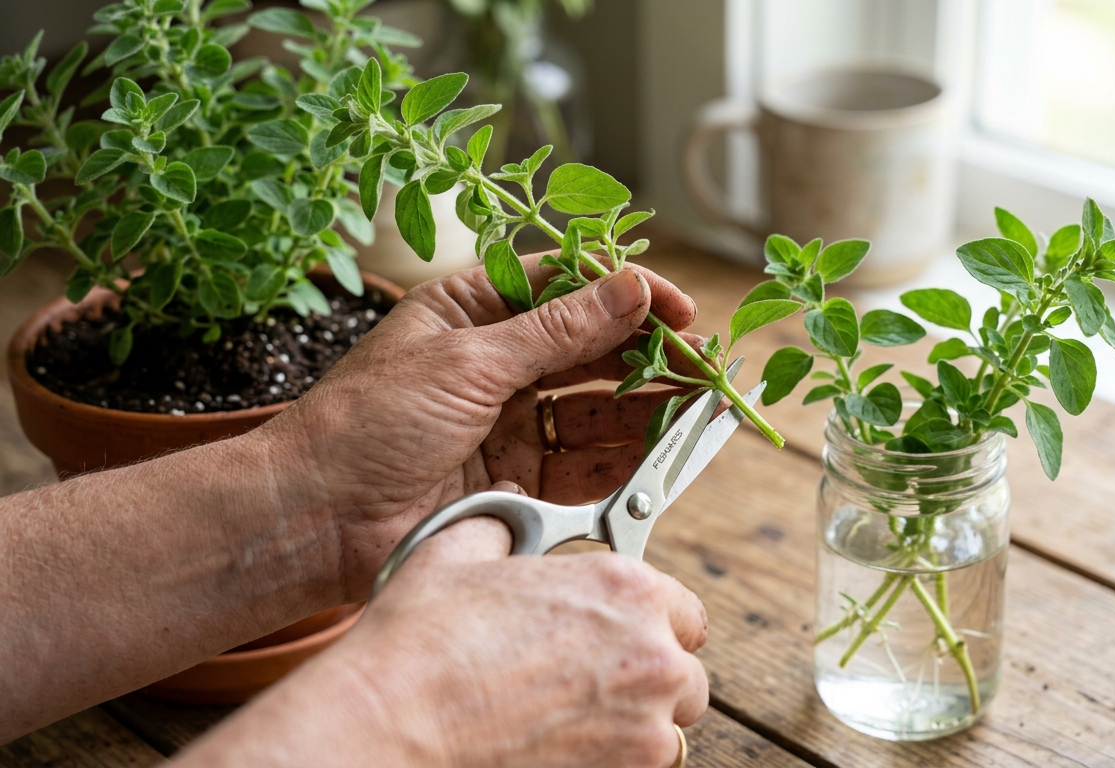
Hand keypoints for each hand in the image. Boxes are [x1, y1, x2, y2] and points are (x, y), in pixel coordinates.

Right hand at [171, 529, 709, 767]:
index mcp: (626, 588)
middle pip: (684, 674)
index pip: (684, 610)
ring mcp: (645, 725)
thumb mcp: (459, 553)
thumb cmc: (423, 642)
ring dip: (634, 726)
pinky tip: (562, 748)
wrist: (395, 725)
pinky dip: (613, 760)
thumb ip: (504, 528)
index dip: (651, 624)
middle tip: (589, 684)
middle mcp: (652, 654)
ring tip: (571, 721)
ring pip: (669, 729)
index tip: (621, 638)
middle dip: (646, 679)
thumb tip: (507, 521)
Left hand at [261, 254, 703, 600]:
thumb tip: (630, 289)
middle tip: (703, 367)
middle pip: (592, 350)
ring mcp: (509, 423)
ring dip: (645, 408)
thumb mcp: (467, 360)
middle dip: (649, 356)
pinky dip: (623, 459)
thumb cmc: (367, 422)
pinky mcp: (516, 479)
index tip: (680, 311)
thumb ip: (557, 331)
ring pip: (595, 408)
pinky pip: (583, 464)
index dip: (627, 293)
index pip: (568, 287)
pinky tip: (658, 453)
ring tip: (697, 409)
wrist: (314, 520)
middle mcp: (497, 362)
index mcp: (473, 310)